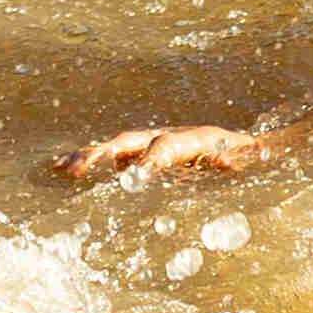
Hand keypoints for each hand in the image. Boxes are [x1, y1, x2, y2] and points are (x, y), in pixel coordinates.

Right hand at [59, 120, 274, 188]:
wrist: (253, 151)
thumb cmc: (252, 165)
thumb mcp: (248, 168)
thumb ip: (235, 167)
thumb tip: (225, 165)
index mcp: (199, 139)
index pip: (168, 145)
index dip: (152, 158)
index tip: (135, 177)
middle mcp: (171, 136)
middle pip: (132, 140)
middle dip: (104, 153)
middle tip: (77, 171)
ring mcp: (155, 143)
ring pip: (117, 147)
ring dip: (89, 157)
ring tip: (61, 168)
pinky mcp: (146, 155)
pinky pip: (114, 157)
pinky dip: (89, 162)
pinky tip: (60, 169)